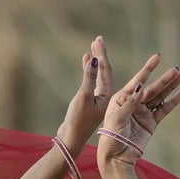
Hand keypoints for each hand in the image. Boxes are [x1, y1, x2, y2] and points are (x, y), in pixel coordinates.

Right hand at [55, 34, 112, 155]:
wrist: (72, 139)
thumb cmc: (78, 121)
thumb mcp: (83, 97)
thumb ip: (89, 77)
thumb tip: (95, 59)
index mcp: (108, 95)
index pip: (106, 70)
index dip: (102, 54)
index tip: (98, 40)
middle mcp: (106, 97)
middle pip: (105, 71)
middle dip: (101, 55)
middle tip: (98, 39)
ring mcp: (99, 100)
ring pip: (99, 75)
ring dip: (96, 61)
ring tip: (93, 47)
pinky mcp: (91, 103)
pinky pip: (92, 82)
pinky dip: (90, 71)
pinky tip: (87, 61)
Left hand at [94, 43, 179, 167]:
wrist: (116, 158)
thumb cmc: (111, 138)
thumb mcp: (117, 118)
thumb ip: (130, 102)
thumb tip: (142, 86)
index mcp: (122, 98)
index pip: (137, 80)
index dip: (148, 69)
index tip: (157, 57)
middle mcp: (134, 103)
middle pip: (152, 88)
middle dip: (165, 79)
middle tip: (177, 69)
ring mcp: (143, 113)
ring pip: (159, 97)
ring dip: (171, 87)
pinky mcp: (151, 124)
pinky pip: (163, 110)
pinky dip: (173, 102)